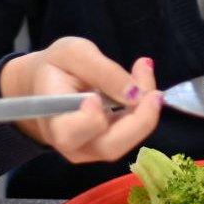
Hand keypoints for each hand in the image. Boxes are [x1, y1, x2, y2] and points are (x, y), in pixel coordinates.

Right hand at [0, 37, 161, 162]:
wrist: (49, 84)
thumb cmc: (56, 67)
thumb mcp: (74, 53)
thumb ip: (103, 71)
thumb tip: (135, 94)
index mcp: (53, 120)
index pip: (69, 133)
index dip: (89, 120)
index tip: (96, 97)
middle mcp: (72, 144)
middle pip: (109, 147)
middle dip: (139, 121)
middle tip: (154, 92)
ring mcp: (92, 150)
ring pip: (127, 142)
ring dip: (146, 112)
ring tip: (143, 72)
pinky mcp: (110, 145)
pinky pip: (133, 134)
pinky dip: (144, 110)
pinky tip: (143, 83)